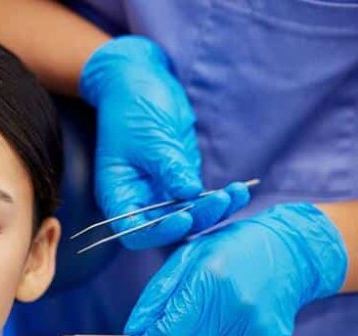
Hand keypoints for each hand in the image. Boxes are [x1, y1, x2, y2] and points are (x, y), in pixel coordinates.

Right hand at [79, 36, 248, 248]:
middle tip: (221, 201)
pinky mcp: (182, 179)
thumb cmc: (131, 107)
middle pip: (166, 227)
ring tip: (237, 193)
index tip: (184, 217)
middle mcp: (139, 199)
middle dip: (196, 218)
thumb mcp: (150, 138)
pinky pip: (202, 199)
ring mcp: (162, 191)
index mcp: (118, 194)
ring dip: (214, 211)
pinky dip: (220, 199)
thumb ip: (169, 168)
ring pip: (189, 216)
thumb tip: (190, 194)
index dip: (158, 232)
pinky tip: (240, 190)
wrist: (138, 80)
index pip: (134, 231)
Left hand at [116, 203, 346, 335]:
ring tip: (188, 331)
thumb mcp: (183, 260)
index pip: (167, 335)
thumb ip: (155, 298)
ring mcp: (254, 330)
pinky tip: (212, 334)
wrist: (288, 254)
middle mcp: (235, 309)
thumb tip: (132, 333)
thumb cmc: (229, 251)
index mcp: (210, 282)